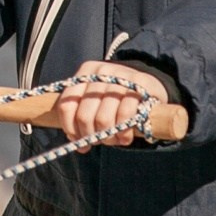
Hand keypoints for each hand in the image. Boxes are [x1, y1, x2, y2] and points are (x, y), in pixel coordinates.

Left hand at [52, 60, 168, 146]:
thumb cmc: (117, 97)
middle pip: (84, 116)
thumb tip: (78, 143)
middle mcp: (100, 72)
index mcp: (85, 72)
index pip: (66, 105)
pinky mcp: (139, 85)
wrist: (150, 84)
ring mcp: (120, 77)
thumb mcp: (97, 99)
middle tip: (100, 141)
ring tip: (114, 140)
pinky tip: (125, 138)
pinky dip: (123, 134)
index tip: (79, 140)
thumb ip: (82, 115)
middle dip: (91, 136)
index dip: (70, 129)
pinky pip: (124, 116)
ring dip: (108, 137)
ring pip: (103, 119)